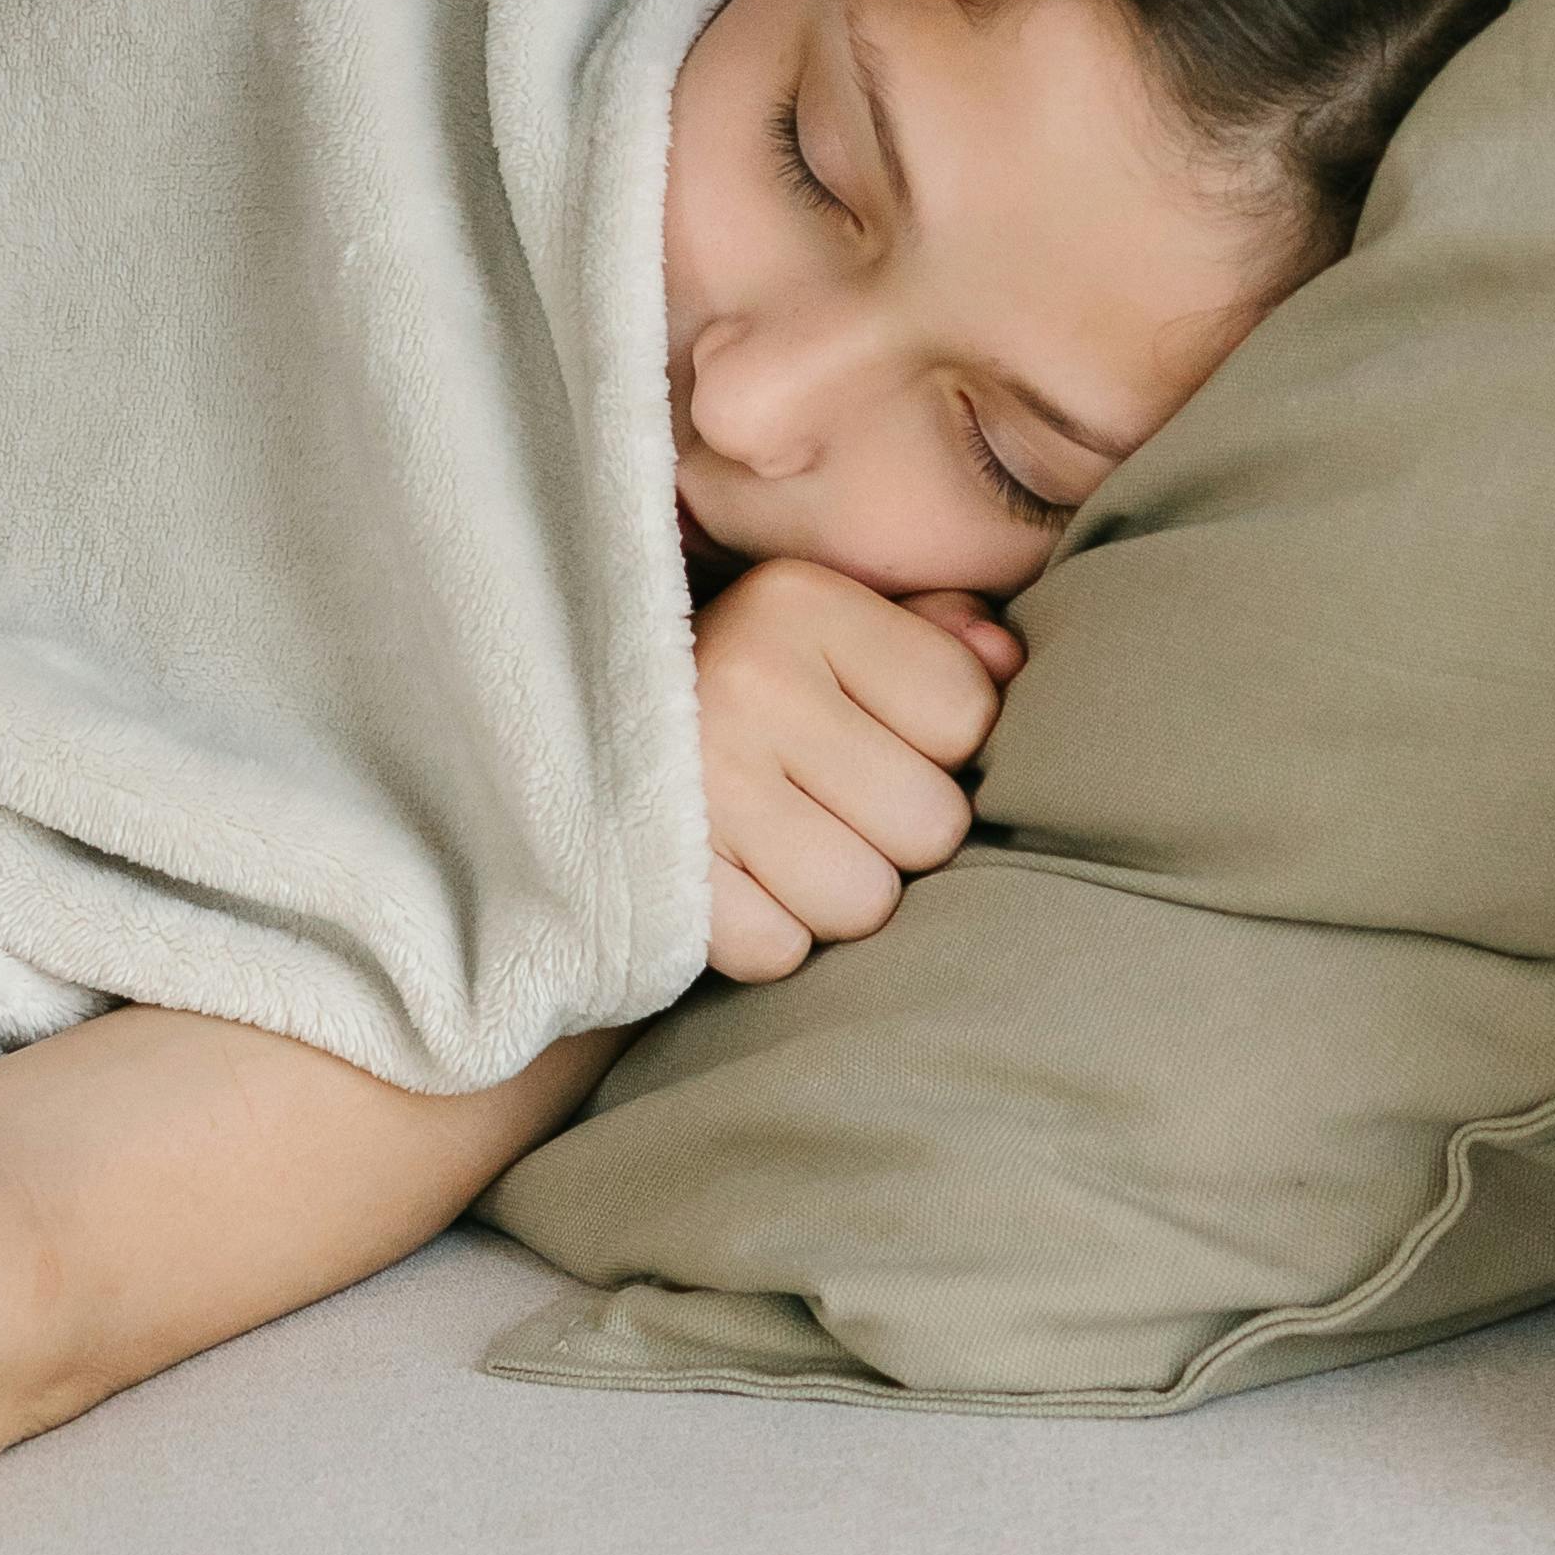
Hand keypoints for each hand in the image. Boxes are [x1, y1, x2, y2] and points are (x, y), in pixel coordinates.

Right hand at [692, 555, 1022, 982]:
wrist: (545, 729)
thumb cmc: (725, 678)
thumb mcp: (814, 624)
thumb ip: (924, 633)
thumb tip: (1009, 659)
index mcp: (799, 602)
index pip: (966, 713)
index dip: (937, 742)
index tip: (871, 730)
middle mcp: (751, 682)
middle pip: (931, 825)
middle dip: (895, 829)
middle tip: (829, 800)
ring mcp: (701, 786)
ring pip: (865, 902)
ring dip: (837, 891)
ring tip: (785, 841)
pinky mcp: (663, 879)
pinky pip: (782, 952)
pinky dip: (769, 932)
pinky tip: (735, 878)